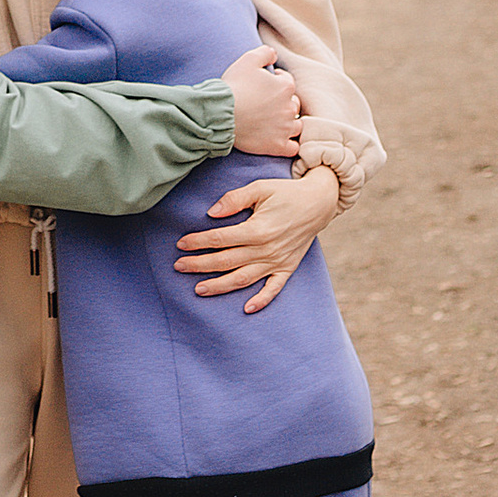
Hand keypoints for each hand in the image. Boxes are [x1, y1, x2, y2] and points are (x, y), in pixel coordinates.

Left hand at [176, 165, 339, 311]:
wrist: (319, 202)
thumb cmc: (286, 192)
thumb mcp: (260, 187)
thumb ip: (234, 199)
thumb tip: (211, 213)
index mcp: (257, 229)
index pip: (220, 239)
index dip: (198, 242)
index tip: (180, 244)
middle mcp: (266, 249)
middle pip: (226, 261)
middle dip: (199, 265)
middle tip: (178, 266)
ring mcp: (277, 261)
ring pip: (243, 279)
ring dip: (219, 286)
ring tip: (198, 289)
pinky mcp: (287, 268)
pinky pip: (274, 289)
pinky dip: (261, 301)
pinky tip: (246, 309)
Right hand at [220, 45, 302, 157]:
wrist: (220, 114)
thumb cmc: (234, 87)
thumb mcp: (248, 60)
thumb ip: (265, 53)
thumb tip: (274, 54)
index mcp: (286, 87)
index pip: (288, 82)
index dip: (276, 81)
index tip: (263, 86)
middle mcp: (290, 108)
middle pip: (294, 104)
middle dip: (283, 103)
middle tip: (267, 105)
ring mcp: (285, 128)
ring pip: (297, 126)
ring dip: (289, 123)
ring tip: (274, 123)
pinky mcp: (277, 146)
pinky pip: (293, 148)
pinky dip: (290, 144)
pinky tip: (281, 141)